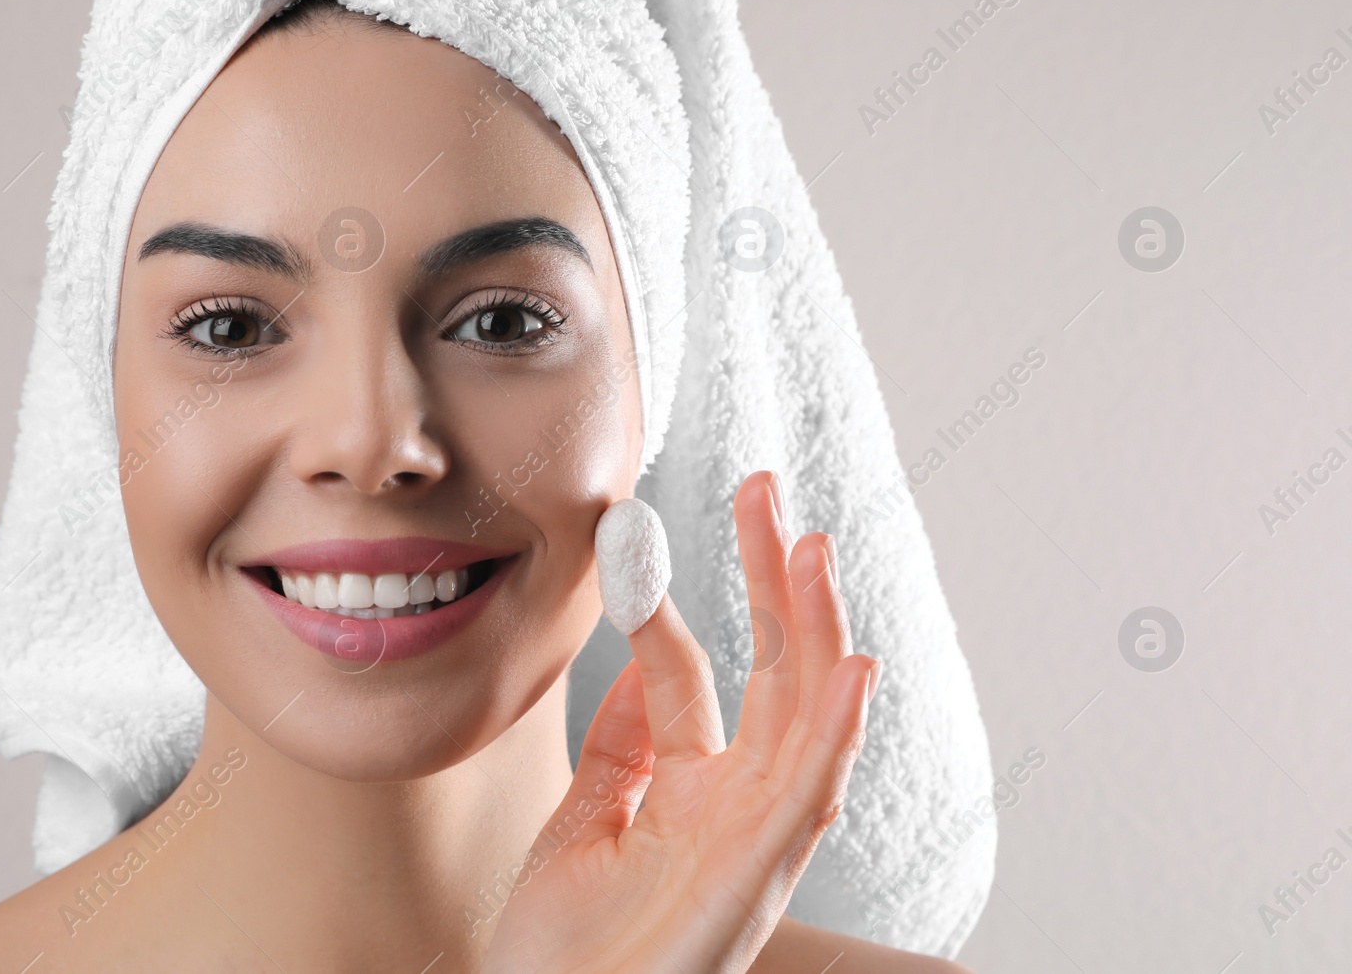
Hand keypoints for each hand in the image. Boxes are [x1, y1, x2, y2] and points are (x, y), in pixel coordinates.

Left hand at [480, 470, 879, 973]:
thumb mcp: (582, 826)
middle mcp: (734, 808)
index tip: (635, 534)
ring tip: (813, 544)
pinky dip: (835, 735)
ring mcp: (752, 844)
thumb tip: (640, 665)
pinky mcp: (756, 883)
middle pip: (772, 674)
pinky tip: (852, 668)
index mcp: (691, 793)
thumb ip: (618, 750)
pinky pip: (808, 800)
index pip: (692, 676)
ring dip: (816, 631)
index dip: (671, 605)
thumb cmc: (563, 957)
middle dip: (774, 581)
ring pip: (805, 718)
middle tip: (766, 488)